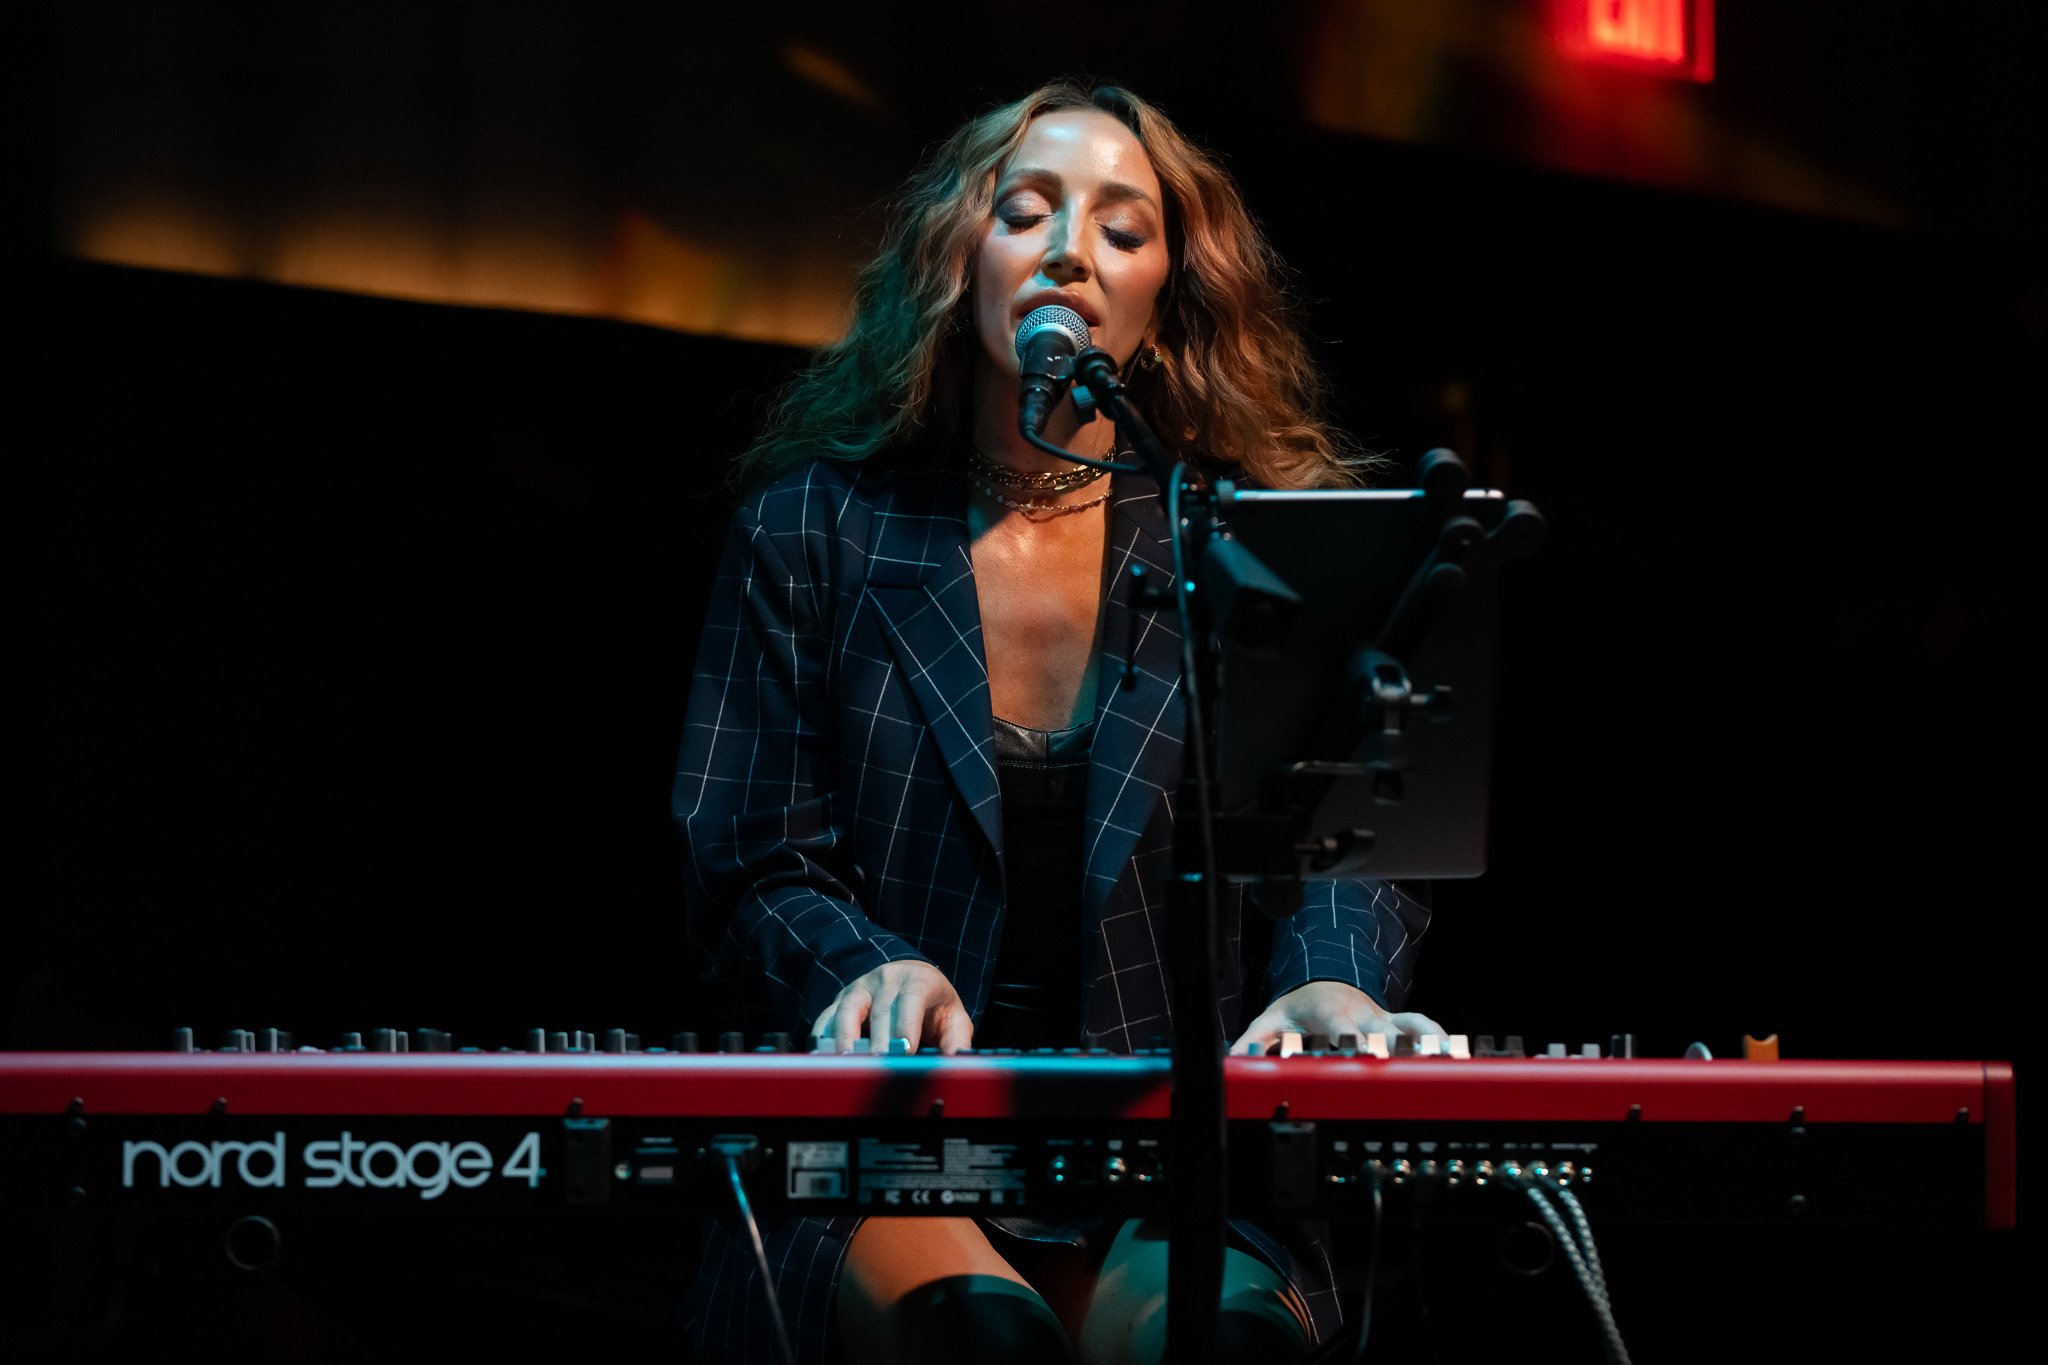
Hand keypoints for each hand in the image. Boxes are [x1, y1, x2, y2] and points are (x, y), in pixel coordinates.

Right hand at [812, 961, 973, 1054]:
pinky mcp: (841, 1001)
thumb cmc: (933, 1004)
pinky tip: (822, 1055)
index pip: (912, 998)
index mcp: (917, 981)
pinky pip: (827, 1016)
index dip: (907, 1023)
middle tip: (878, 1065)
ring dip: (845, 1036)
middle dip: (878, 1040)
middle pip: (880, 1010)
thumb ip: (957, 1041)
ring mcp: (860, 988)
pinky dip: (822, 1036)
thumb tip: (957, 1063)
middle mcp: (886, 980)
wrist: (910, 977)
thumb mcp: (953, 1017)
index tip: (905, 1049)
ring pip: (848, 1009)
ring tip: (846, 1061)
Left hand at [1231, 980, 1444, 1053]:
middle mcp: (1359, 1014)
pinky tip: (1454, 1054)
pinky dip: (1438, 1036)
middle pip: (1378, 1030)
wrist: (1323, 978)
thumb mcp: (1269, 1020)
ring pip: (1408, 1024)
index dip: (1347, 1038)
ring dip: (1423, 1039)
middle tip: (1400, 1065)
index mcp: (1329, 1013)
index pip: (1339, 1027)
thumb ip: (1251, 1042)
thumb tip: (1232, 1061)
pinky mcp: (1395, 1022)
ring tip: (1444, 1058)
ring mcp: (1381, 1018)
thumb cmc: (1298, 1005)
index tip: (1354, 1052)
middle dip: (1388, 1046)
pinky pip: (1422, 1025)